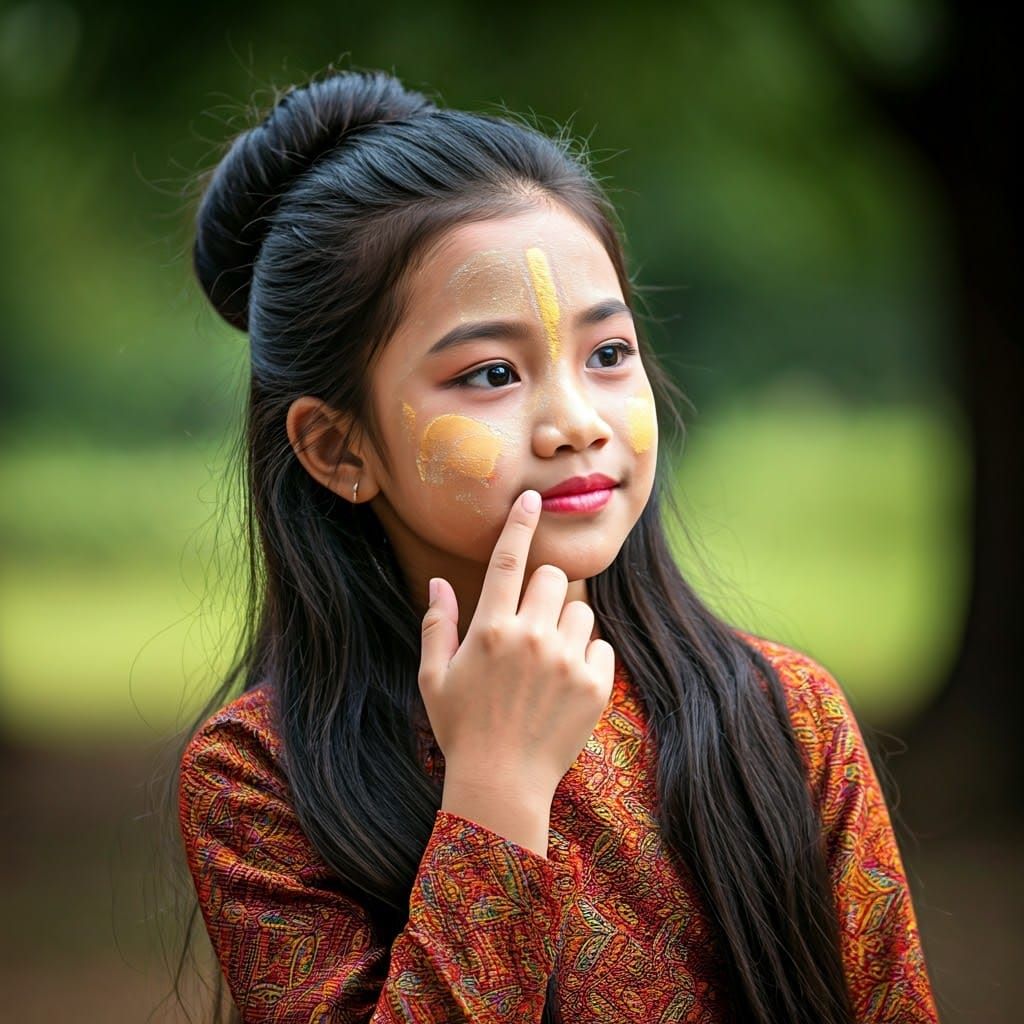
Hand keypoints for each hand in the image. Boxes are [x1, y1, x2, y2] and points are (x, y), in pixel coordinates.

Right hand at [418, 489, 615, 800]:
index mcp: (491, 630)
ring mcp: (566, 661)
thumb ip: (438, 625)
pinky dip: (586, 657)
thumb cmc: (462, 730)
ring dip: (566, 625)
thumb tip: (438, 582)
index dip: (520, 524)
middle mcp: (531, 638)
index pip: (508, 561)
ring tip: (546, 662)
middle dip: (543, 591)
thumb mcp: (434, 678)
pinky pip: (601, 646)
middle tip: (530, 624)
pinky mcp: (594, 685)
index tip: (532, 497)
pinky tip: (564, 683)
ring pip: (580, 611)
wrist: (503, 785)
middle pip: (553, 578)